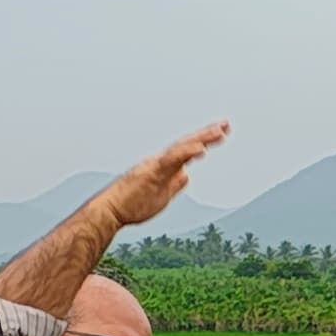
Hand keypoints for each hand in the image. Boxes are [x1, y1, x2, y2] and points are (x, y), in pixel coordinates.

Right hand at [100, 123, 230, 231]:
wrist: (109, 211)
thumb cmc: (130, 205)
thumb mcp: (161, 196)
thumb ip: (174, 185)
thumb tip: (185, 177)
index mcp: (162, 167)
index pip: (186, 150)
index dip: (203, 141)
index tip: (219, 133)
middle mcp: (159, 162)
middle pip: (186, 143)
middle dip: (206, 134)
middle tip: (225, 124)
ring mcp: (155, 165)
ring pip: (181, 147)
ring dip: (201, 138)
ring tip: (219, 131)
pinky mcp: (151, 172)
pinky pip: (172, 160)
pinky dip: (186, 152)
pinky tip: (200, 148)